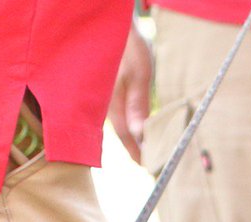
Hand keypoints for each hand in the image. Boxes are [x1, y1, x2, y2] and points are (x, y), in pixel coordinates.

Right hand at [108, 18, 152, 163]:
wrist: (109, 26)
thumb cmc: (126, 46)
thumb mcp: (139, 74)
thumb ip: (138, 105)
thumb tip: (141, 135)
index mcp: (110, 102)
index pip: (125, 136)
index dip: (137, 152)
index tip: (147, 166)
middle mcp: (103, 104)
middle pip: (120, 133)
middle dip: (133, 149)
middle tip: (148, 164)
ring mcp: (102, 99)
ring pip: (118, 124)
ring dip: (131, 137)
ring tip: (144, 150)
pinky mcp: (105, 92)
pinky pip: (116, 114)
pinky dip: (126, 124)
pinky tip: (134, 129)